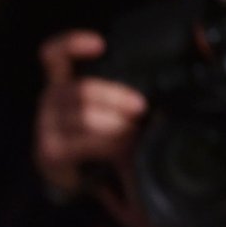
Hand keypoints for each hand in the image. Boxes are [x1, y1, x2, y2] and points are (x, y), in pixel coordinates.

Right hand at [34, 30, 147, 194]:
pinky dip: (108, 145)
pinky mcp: (50, 152)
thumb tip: (179, 63)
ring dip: (116, 126)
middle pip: (82, 89)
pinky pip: (85, 141)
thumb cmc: (101, 138)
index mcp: (64, 83)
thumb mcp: (112, 109)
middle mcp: (50, 101)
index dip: (72, 44)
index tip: (100, 45)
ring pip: (86, 116)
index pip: (54, 55)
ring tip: (133, 135)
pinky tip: (119, 150)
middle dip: (117, 98)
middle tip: (141, 110)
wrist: (81, 182)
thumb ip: (126, 91)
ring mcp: (46, 127)